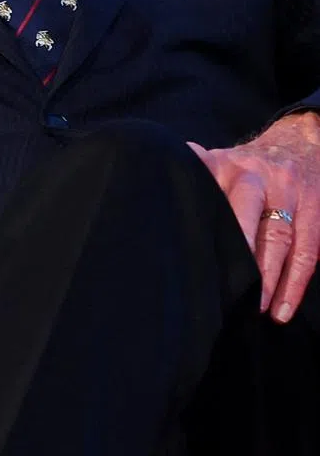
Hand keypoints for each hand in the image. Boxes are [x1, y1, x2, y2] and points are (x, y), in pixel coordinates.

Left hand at [188, 111, 319, 322]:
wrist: (298, 144)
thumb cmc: (245, 164)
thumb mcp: (217, 160)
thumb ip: (193, 176)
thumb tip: (151, 182)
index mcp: (225, 164)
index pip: (209, 192)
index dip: (203, 220)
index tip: (189, 252)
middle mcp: (257, 176)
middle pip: (247, 212)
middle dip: (239, 249)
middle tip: (226, 286)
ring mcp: (289, 194)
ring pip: (280, 238)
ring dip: (269, 278)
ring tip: (253, 307)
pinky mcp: (315, 214)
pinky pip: (307, 252)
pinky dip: (295, 284)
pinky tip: (282, 310)